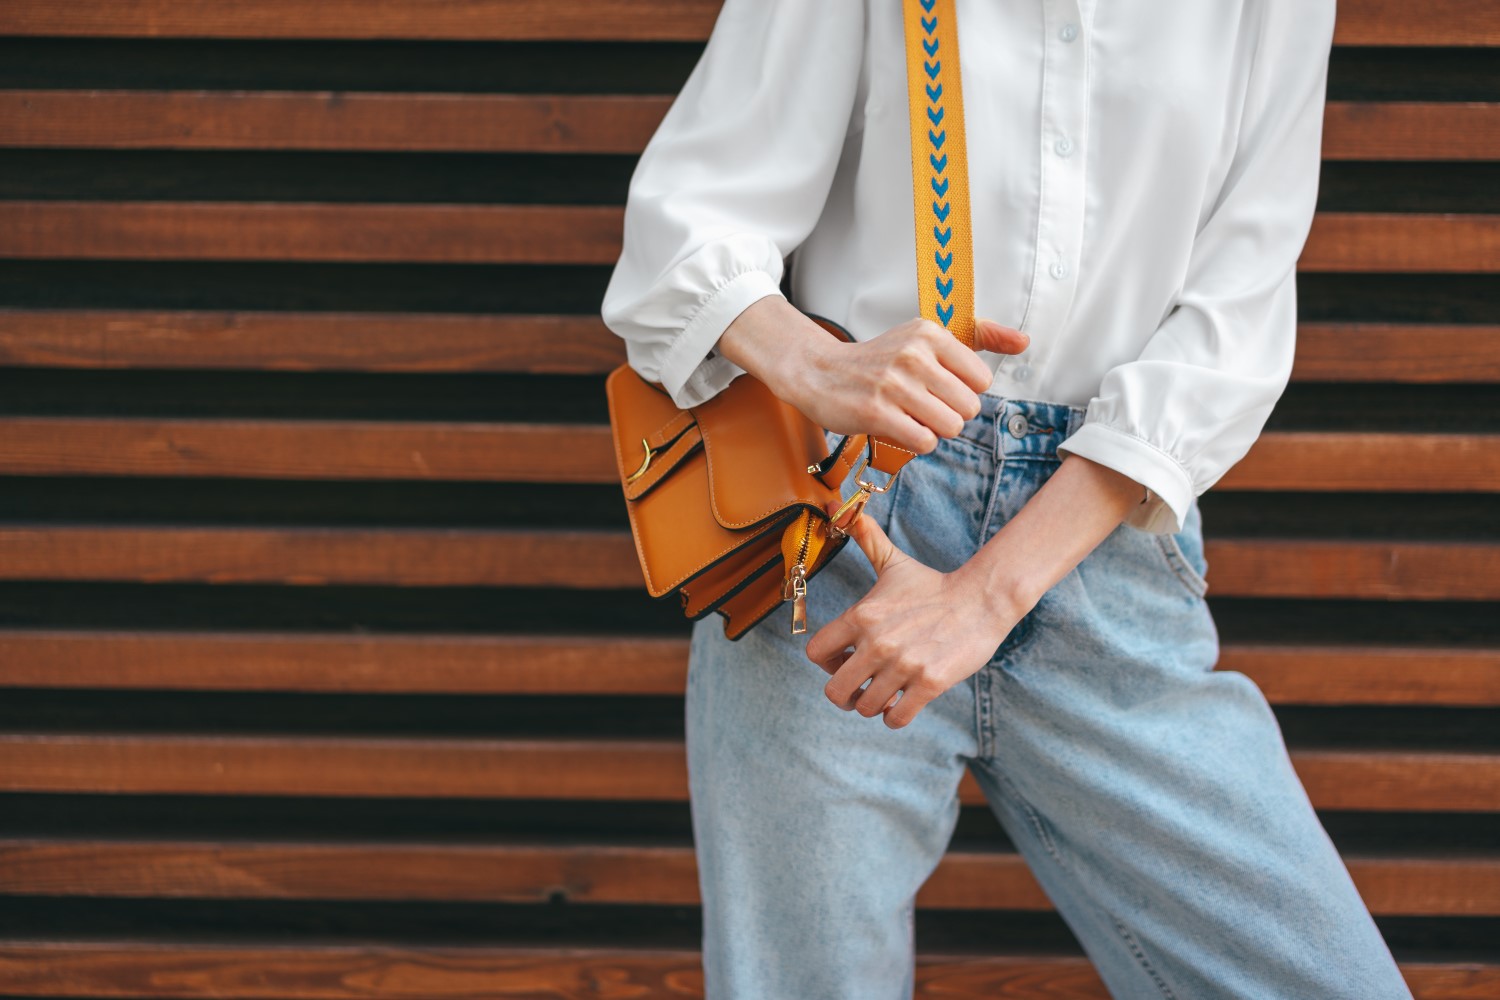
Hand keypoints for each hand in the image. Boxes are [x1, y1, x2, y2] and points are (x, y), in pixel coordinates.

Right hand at [715, 296, 1029, 454]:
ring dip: (935, 431)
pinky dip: (917, 442)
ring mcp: (893, 384)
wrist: (819, 373)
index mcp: (928, 333)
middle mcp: (912, 354)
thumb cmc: (878, 360)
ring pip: (950, 426)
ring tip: (912, 418)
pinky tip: (899, 428)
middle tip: (924, 407)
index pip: (981, 380)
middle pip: (969, 407)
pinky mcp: (876, 412)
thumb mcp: (925, 338)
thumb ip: (979, 337)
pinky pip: (924, 441)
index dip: (962, 392)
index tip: (938, 388)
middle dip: (951, 415)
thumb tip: (1024, 341)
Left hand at [803, 511, 1027, 729]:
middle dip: (845, 695)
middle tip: (859, 689)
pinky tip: (902, 704)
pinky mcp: (930, 683)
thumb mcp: (893, 562)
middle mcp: (877, 642)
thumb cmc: (932, 586)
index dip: (825, 663)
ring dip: (872, 706)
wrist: (980, 599)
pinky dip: (895, 717)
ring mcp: (903, 665)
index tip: (841, 661)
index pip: (816, 653)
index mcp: (862, 616)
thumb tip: (835, 506)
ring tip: (884, 695)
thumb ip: (863, 537)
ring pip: (866, 707)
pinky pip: (896, 718)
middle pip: (835, 691)